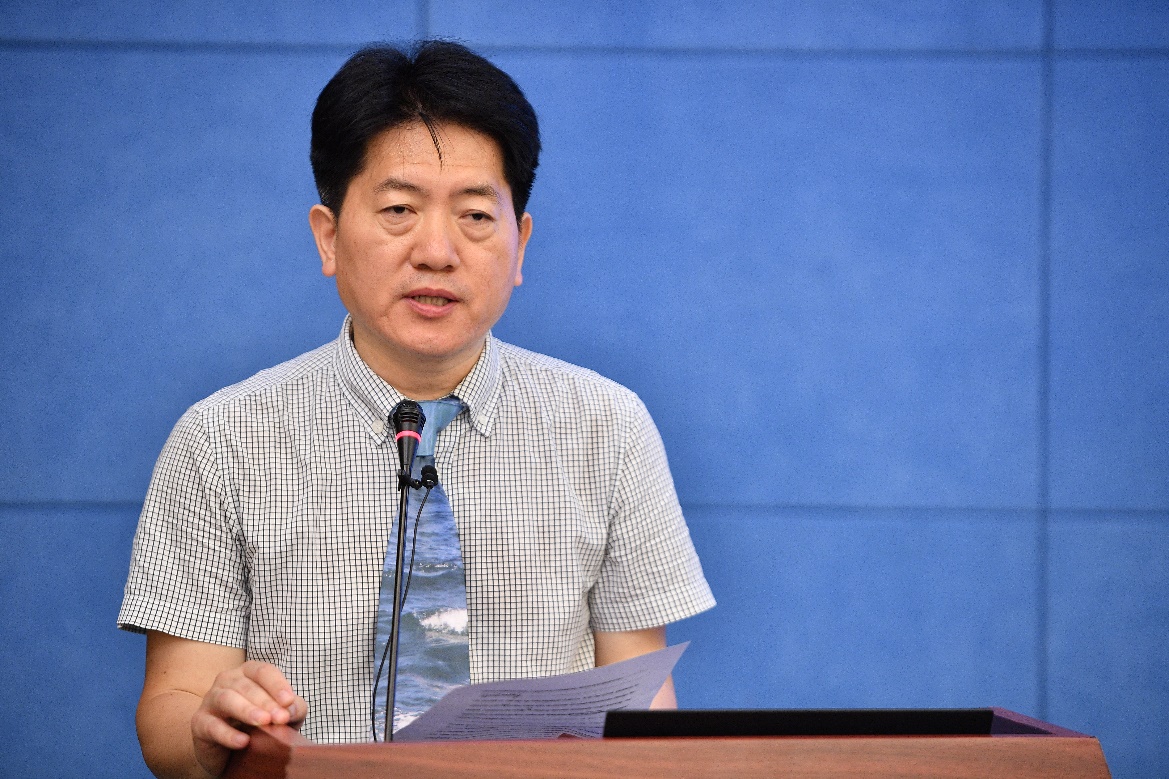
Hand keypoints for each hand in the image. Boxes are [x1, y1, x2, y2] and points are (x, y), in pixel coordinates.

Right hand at [190, 661, 306, 776]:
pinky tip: (243, 741)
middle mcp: (227, 681)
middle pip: (246, 686)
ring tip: (264, 723)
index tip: (289, 701)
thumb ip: (293, 709)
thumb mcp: (282, 717)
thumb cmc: (260, 726)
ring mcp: (210, 700)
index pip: (263, 671)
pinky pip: (211, 725)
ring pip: (226, 699)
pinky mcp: (199, 723)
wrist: (230, 752)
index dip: (277, 684)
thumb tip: (292, 709)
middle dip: (266, 701)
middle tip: (281, 718)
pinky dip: (228, 734)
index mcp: (248, 673)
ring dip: (247, 710)